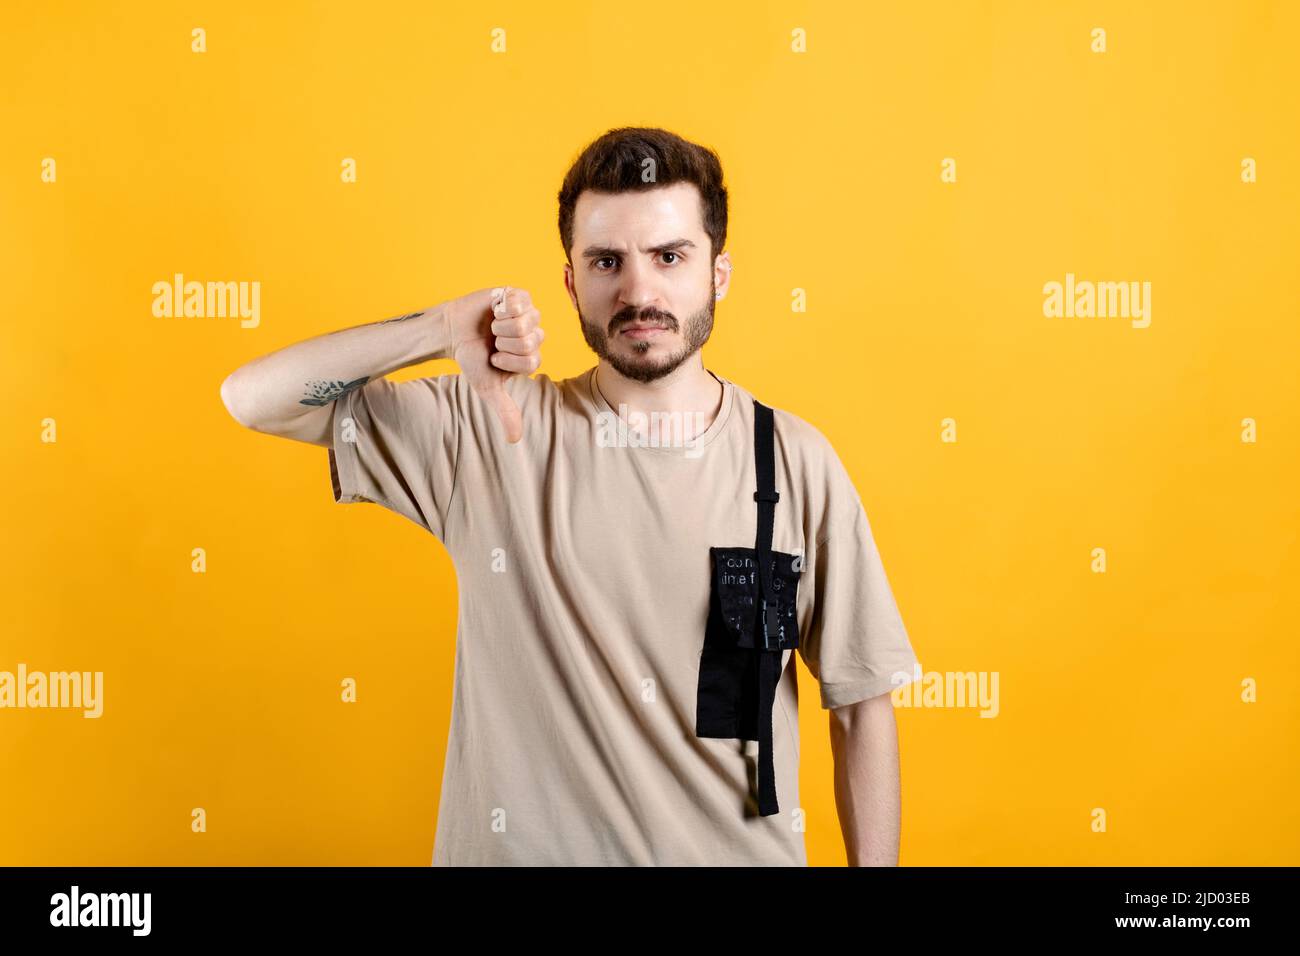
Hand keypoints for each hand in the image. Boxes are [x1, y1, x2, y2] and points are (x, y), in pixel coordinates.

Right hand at [444, 286, 543, 443]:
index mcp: (533, 355)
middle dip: (503, 343)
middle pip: (530, 340)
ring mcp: (528, 314)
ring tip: (493, 326)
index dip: (509, 360)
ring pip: (524, 322)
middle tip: (493, 341)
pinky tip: (495, 311)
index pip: (533, 360)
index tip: (495, 358)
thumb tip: (514, 440)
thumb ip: (505, 411)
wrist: (452, 333)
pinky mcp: (518, 295)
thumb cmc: (472, 359)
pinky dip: (501, 308)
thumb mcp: (488, 387)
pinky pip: (519, 301)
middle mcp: (535, 334)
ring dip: (500, 326)